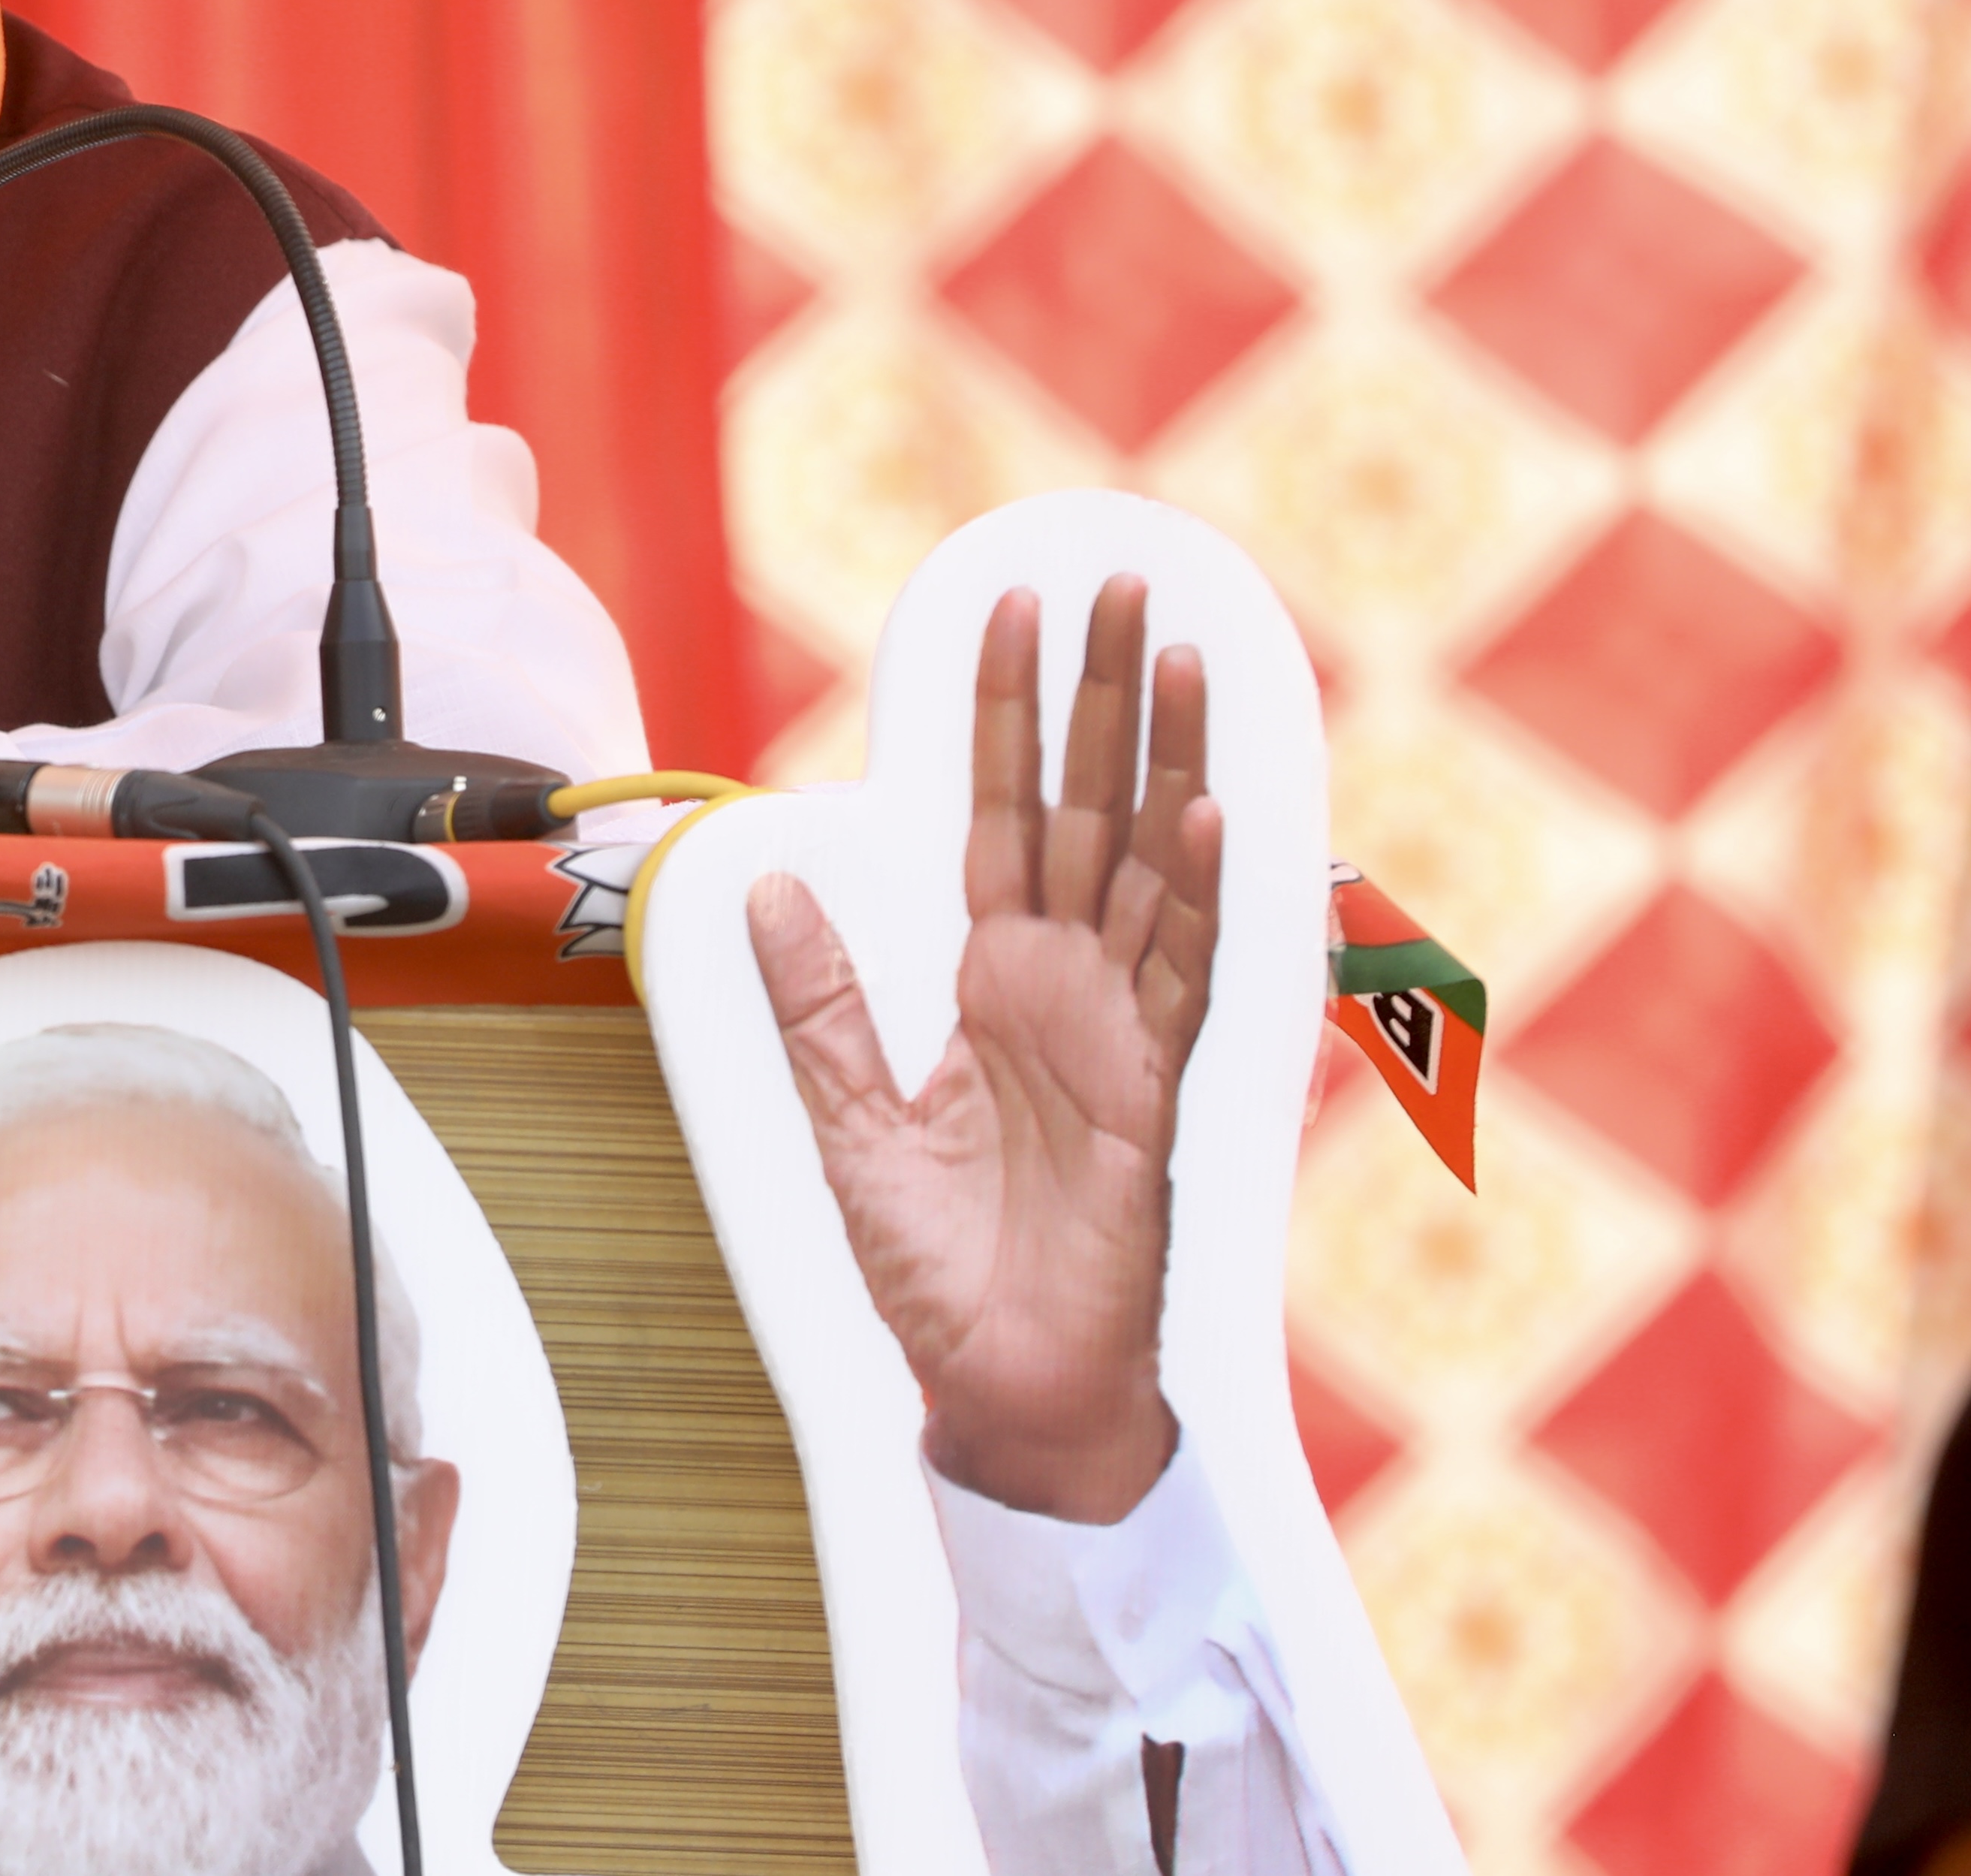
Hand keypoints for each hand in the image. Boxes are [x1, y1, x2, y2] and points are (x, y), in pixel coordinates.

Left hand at [750, 578, 1223, 1523]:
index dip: (1002, 718)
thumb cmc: (939, 1271)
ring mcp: (1121, 1033)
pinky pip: (1182, 981)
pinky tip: (1206, 819)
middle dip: (1100, 698)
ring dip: (1166, 762)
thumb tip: (763, 883)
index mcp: (994, 981)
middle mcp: (1067, 988)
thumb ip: (815, 1002)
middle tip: (1118, 582)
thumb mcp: (848, 1118)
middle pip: (1090, 811)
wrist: (1001, 1388)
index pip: (1001, 816)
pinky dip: (1195, 900)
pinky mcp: (1154, 1098)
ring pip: (1150, 868)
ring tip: (1175, 658)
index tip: (1008, 612)